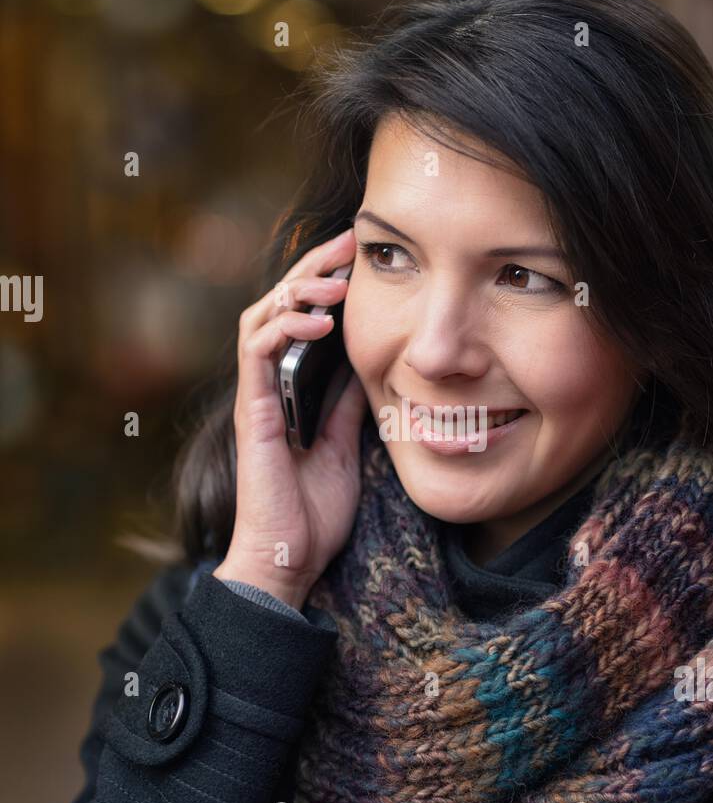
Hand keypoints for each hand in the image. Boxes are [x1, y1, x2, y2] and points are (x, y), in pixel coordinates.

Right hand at [213, 226, 367, 608]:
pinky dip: (284, 327)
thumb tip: (370, 368)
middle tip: (349, 243)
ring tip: (337, 279)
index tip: (360, 257)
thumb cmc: (314, 512)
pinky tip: (318, 320)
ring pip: (261, 315)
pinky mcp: (252, 410)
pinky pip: (257, 351)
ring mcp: (257, 395)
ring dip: (299, 290)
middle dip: (313, 268)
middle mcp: (268, 384)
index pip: (302, 318)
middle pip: (279, 304)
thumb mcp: (348, 446)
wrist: (289, 559)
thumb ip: (350, 404)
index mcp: (291, 388)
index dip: (327, 282)